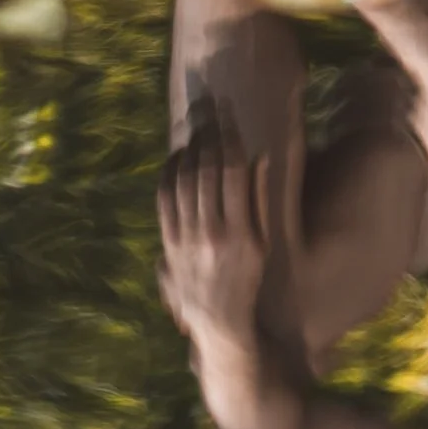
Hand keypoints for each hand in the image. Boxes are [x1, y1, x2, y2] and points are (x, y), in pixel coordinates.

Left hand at [158, 120, 272, 346]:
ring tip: (196, 125)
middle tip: (210, 107)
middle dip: (208, 133)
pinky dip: (169, 173)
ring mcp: (185, 240)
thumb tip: (260, 156)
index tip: (229, 113)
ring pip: (183, 181)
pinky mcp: (167, 244)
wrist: (219, 321)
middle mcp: (210, 234)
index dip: (229, 137)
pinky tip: (178, 156)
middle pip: (205, 170)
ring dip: (189, 148)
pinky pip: (164, 200)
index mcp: (240, 232)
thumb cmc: (248, 278)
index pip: (232, 171)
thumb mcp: (263, 242)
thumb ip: (259, 198)